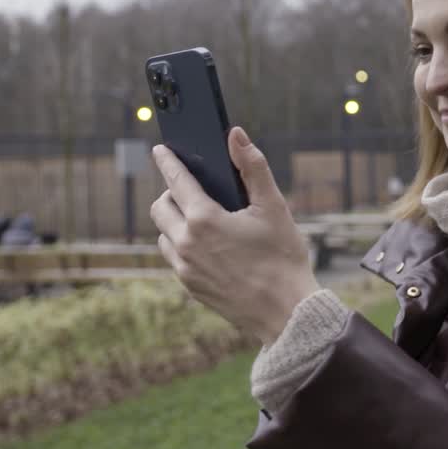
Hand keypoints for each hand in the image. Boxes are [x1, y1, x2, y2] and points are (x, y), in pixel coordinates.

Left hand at [150, 126, 319, 344]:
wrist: (286, 313)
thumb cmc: (284, 258)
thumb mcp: (274, 207)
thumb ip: (253, 167)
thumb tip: (235, 135)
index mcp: (204, 219)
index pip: (176, 180)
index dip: (167, 161)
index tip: (160, 150)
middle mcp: (186, 243)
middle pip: (160, 207)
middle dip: (172, 193)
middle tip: (193, 189)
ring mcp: (184, 268)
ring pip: (164, 234)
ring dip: (176, 221)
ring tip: (202, 219)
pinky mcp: (189, 286)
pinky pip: (175, 258)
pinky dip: (183, 245)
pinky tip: (209, 246)